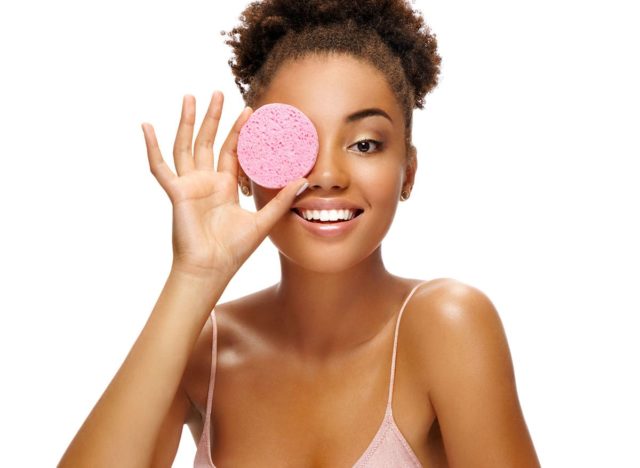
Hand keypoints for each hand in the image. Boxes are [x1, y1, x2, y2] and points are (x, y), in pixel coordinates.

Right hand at [141, 92, 307, 280]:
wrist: (211, 268)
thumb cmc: (233, 251)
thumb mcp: (263, 221)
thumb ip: (281, 200)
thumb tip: (304, 180)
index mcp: (225, 187)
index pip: (232, 151)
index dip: (239, 132)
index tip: (249, 111)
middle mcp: (206, 182)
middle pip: (209, 142)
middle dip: (214, 118)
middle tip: (219, 93)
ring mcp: (189, 185)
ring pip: (186, 146)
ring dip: (187, 122)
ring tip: (190, 97)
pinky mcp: (176, 192)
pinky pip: (160, 167)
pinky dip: (152, 147)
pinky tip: (146, 126)